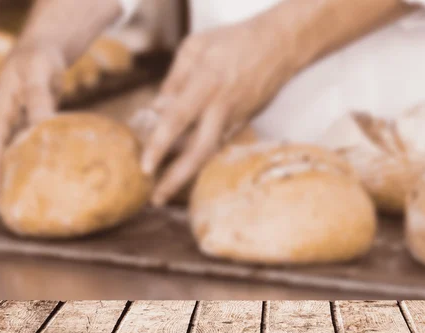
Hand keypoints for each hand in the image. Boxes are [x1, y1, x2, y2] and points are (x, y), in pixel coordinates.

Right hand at [0, 44, 65, 195]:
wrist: (43, 50)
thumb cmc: (39, 60)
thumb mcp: (39, 75)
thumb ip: (39, 100)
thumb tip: (42, 128)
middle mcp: (2, 122)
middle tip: (8, 210)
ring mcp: (12, 125)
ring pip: (5, 156)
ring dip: (8, 178)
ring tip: (21, 203)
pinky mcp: (25, 126)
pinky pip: (21, 151)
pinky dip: (25, 166)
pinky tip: (41, 181)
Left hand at [134, 16, 297, 206]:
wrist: (279, 47)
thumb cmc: (234, 41)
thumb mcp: (196, 47)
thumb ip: (174, 79)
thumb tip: (157, 107)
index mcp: (206, 85)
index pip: (177, 120)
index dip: (159, 145)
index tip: (145, 166)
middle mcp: (221, 108)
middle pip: (198, 151)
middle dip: (176, 178)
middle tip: (155, 199)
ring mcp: (234, 119)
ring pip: (208, 154)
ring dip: (186, 175)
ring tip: (164, 192)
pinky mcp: (241, 123)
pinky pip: (216, 145)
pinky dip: (198, 159)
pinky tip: (182, 169)